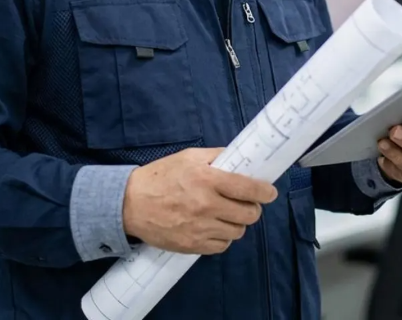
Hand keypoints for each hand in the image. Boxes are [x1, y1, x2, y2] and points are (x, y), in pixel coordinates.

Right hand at [122, 147, 277, 254]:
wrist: (131, 203)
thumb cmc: (160, 176)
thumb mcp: (188, 157)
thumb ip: (216, 156)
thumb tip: (239, 158)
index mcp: (207, 179)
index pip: (248, 188)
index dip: (265, 192)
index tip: (270, 192)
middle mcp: (207, 205)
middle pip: (248, 214)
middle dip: (253, 208)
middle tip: (247, 202)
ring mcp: (200, 228)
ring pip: (237, 231)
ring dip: (237, 223)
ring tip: (227, 214)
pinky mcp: (193, 246)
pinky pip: (222, 246)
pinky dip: (223, 237)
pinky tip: (214, 226)